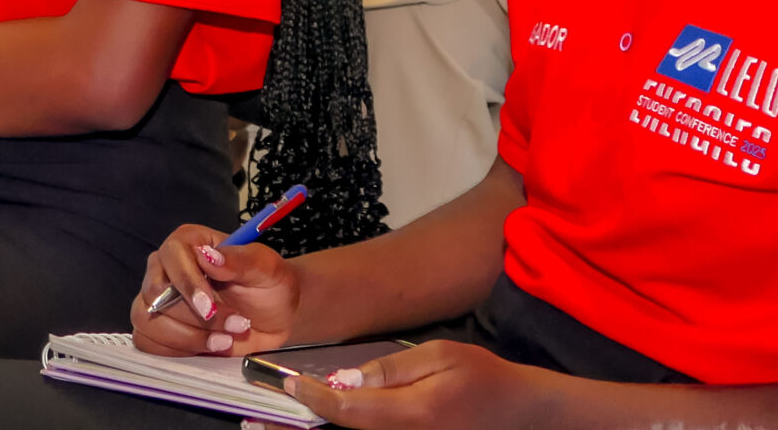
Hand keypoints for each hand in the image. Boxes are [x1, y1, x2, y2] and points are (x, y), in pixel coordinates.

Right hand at [130, 225, 299, 357]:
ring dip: (189, 337)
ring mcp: (160, 300)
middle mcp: (168, 268)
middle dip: (195, 317)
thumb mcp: (266, 268)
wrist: (276, 317)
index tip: (209, 307)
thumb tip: (209, 257)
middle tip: (234, 324)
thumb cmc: (270, 285)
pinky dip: (180, 350)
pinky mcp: (161, 329)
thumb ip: (239, 260)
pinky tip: (210, 347)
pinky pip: (149, 343)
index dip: (187, 284)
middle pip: (156, 294)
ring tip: (225, 339)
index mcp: (189, 242)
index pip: (171, 256)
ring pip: (150, 321)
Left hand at [286, 342, 540, 428]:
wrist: (519, 415)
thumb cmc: (483, 378)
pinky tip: (322, 424)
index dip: (311, 399)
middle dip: (300, 429)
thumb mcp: (440, 355)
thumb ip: (390, 368)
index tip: (286, 383)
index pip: (347, 411)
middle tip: (258, 423)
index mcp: (412, 414)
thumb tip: (345, 380)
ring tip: (273, 428)